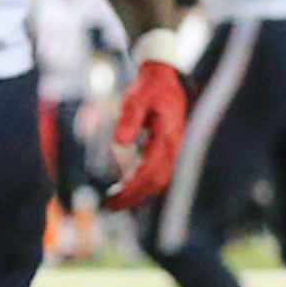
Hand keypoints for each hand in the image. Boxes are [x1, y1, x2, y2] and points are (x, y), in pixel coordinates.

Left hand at [106, 57, 188, 211]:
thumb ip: (129, 119)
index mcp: (168, 136)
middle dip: (134, 197)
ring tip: (116, 202)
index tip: (115, 197)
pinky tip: (127, 188)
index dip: (133, 188)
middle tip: (110, 206)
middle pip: (156, 182)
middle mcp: (174, 147)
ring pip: (159, 181)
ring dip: (139, 194)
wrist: (166, 80)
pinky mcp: (168, 151)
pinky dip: (143, 185)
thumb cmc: (150, 89)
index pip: (151, 170)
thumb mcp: (137, 98)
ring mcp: (173, 150)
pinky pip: (158, 174)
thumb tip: (119, 141)